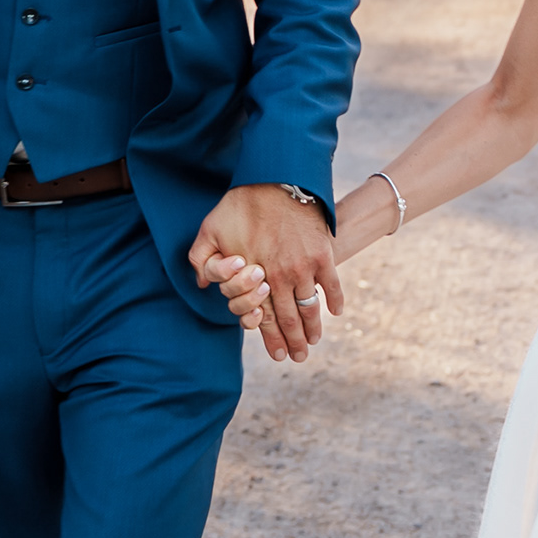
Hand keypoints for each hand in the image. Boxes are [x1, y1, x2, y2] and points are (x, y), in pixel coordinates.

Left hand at [187, 184, 342, 361]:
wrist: (277, 180)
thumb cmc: (240, 205)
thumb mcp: (209, 231)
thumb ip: (202, 261)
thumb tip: (204, 287)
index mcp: (253, 278)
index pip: (262, 318)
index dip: (270, 339)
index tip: (277, 355)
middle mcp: (279, 278)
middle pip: (289, 320)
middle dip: (294, 343)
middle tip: (299, 358)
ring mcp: (303, 268)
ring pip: (310, 308)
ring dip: (313, 328)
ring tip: (314, 342)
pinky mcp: (322, 255)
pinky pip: (332, 285)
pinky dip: (335, 301)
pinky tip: (336, 313)